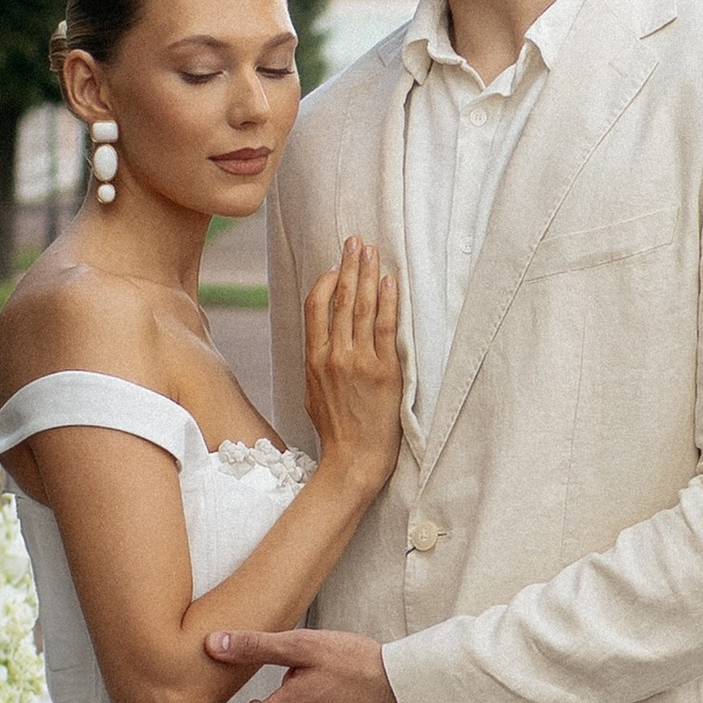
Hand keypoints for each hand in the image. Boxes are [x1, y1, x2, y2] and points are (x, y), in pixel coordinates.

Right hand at [301, 237, 402, 501]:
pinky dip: (387, 301)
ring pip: (362, 307)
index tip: (336, 266)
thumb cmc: (337, 430)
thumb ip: (317, 363)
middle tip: (356, 242)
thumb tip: (322, 342)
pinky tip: (390, 281)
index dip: (326, 281)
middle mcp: (334, 356)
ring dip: (368, 274)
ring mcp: (359, 362)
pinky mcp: (384, 372)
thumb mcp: (312, 393)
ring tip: (372, 251)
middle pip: (340, 299)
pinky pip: (385, 328)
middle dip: (349, 266)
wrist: (354, 460)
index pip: (316, 307)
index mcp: (314, 360)